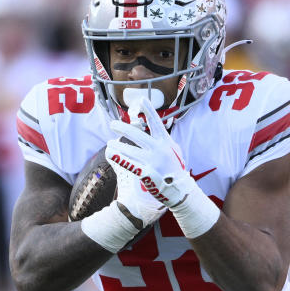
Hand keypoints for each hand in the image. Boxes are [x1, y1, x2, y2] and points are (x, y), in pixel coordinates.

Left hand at [106, 97, 219, 238]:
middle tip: (113, 124)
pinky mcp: (147, 173)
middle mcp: (159, 149)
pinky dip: (119, 158)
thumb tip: (153, 127)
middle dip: (123, 128)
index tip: (141, 100)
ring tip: (109, 144)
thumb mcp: (173, 151)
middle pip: (137, 135)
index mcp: (166, 142)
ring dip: (117, 146)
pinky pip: (129, 164)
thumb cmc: (175, 169)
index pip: (156, 123)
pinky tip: (111, 154)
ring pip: (130, 150)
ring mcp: (153, 161)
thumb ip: (163, 140)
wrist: (180, 190)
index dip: (149, 110)